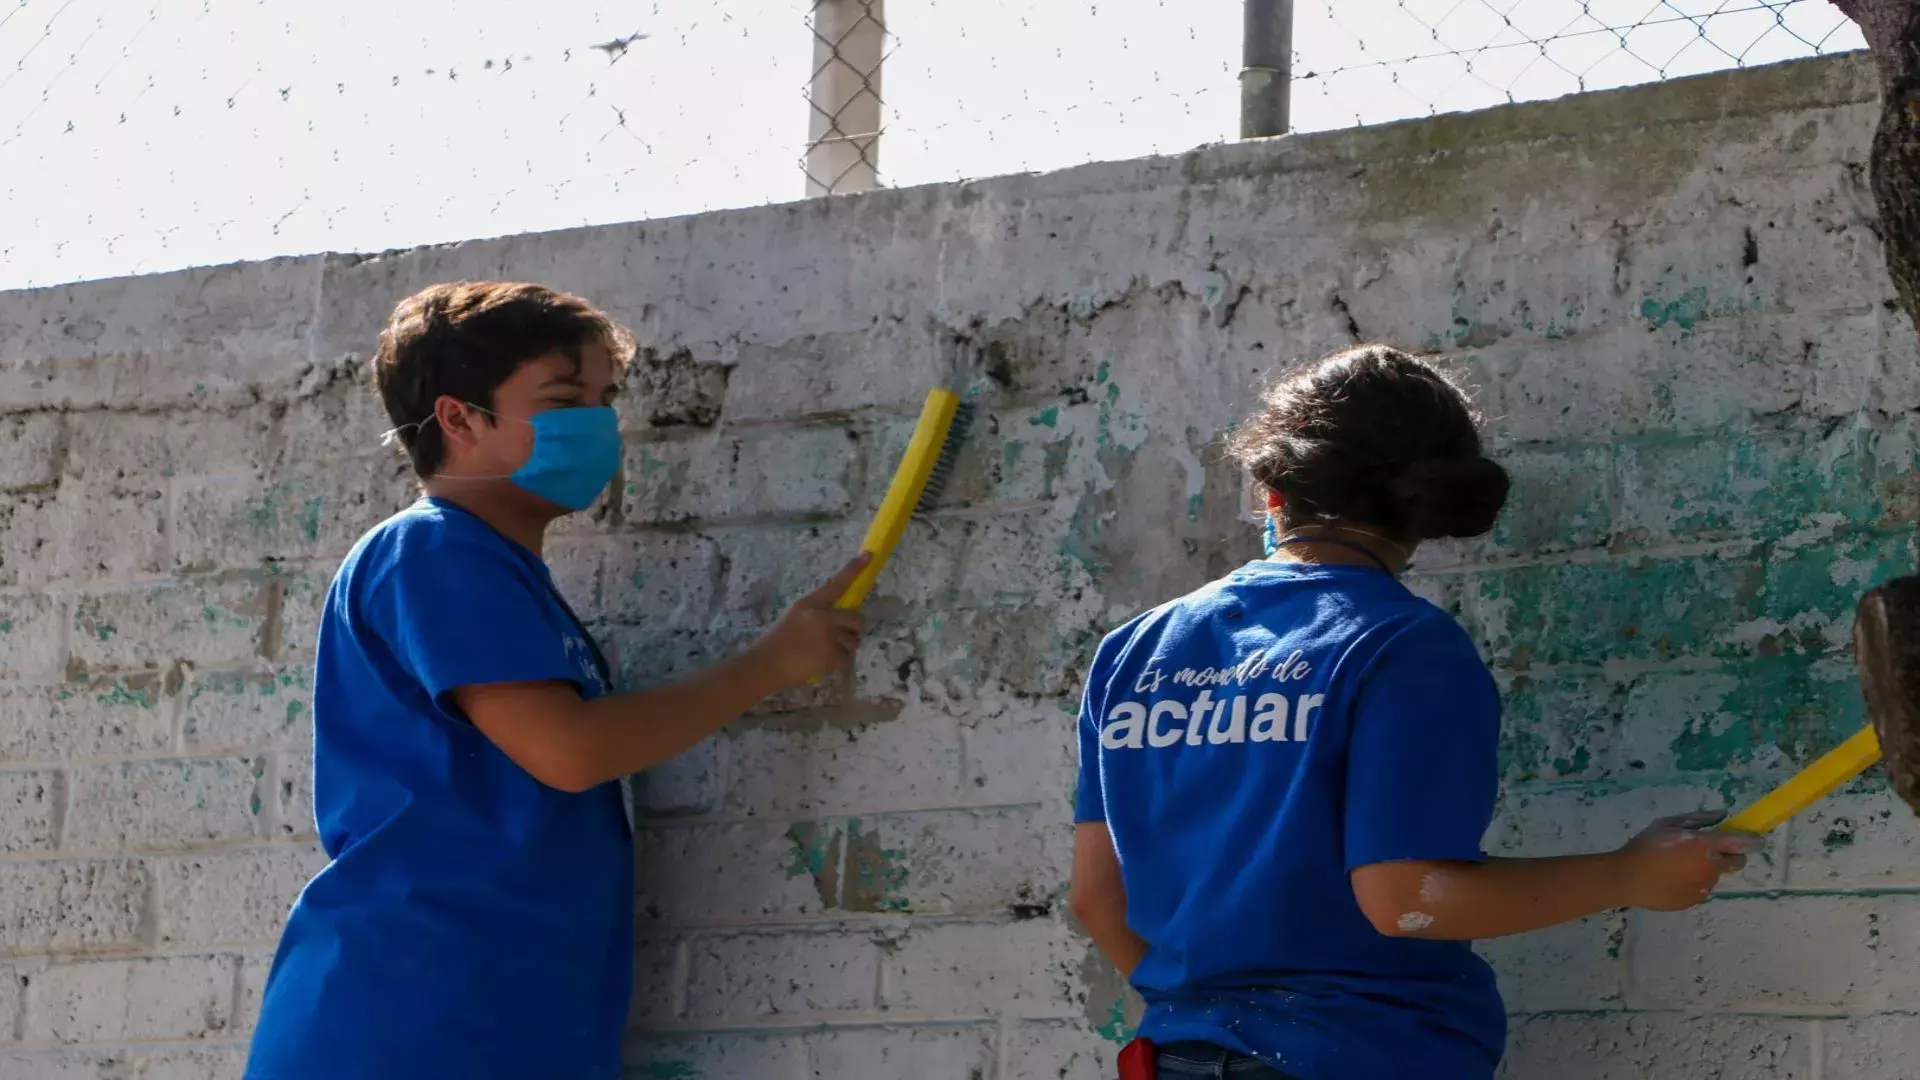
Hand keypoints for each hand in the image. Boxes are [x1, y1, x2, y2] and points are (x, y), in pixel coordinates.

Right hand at [750, 554, 870, 688]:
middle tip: (845, 636)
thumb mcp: (797, 616)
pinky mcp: (831, 657)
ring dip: (844, 648)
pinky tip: (821, 662)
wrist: (767, 663)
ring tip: (822, 652)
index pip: (836, 583)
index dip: (854, 569)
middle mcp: (822, 617)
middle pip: (857, 619)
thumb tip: (843, 618)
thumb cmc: (780, 640)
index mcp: (811, 603)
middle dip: (855, 629)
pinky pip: (847, 659)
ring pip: (853, 642)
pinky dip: (838, 663)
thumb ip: (819, 613)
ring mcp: (828, 638)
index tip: (869, 555)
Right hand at [1615, 811, 1759, 911]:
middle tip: (1704, 851)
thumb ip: (1698, 819)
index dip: (1754, 840)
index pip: (1744, 843)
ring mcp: (1705, 887)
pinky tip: (1671, 878)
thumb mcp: (1667, 824)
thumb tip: (1722, 814)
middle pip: (1737, 861)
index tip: (1755, 839)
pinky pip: (1701, 887)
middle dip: (1729, 855)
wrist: (1626, 879)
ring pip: (1716, 875)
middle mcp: (1711, 867)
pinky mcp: (1695, 900)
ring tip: (1677, 865)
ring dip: (1706, 868)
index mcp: (1705, 846)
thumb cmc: (1645, 846)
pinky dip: (1693, 881)